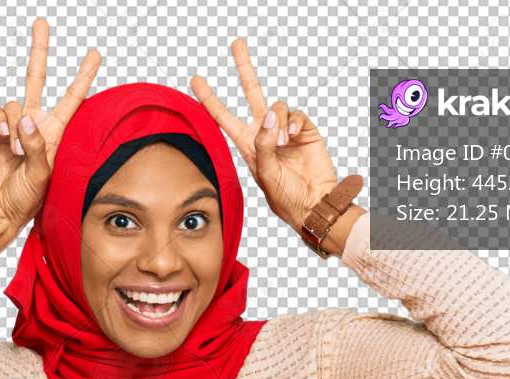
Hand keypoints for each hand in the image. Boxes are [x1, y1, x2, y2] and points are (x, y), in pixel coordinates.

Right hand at [0, 18, 100, 252]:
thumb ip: (38, 146)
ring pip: (14, 104)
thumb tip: (26, 119)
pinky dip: (0, 122)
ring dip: (16, 126)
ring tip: (17, 151)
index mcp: (52, 133)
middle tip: (41, 23)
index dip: (83, 77)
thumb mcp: (42, 175)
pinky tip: (5, 139)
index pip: (71, 99)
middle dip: (39, 50)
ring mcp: (10, 125)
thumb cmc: (25, 198)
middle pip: (37, 78)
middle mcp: (32, 123)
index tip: (95, 55)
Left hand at [190, 40, 347, 234]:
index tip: (196, 81)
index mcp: (248, 145)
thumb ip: (264, 144)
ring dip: (278, 121)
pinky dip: (294, 122)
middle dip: (244, 68)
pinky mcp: (303, 129)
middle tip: (236, 44)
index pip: (224, 117)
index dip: (209, 99)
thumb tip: (271, 116)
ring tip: (283, 143)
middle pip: (252, 93)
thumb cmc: (286, 197)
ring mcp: (284, 130)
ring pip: (276, 105)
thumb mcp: (265, 173)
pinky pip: (296, 113)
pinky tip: (293, 137)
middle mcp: (264, 134)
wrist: (314, 203)